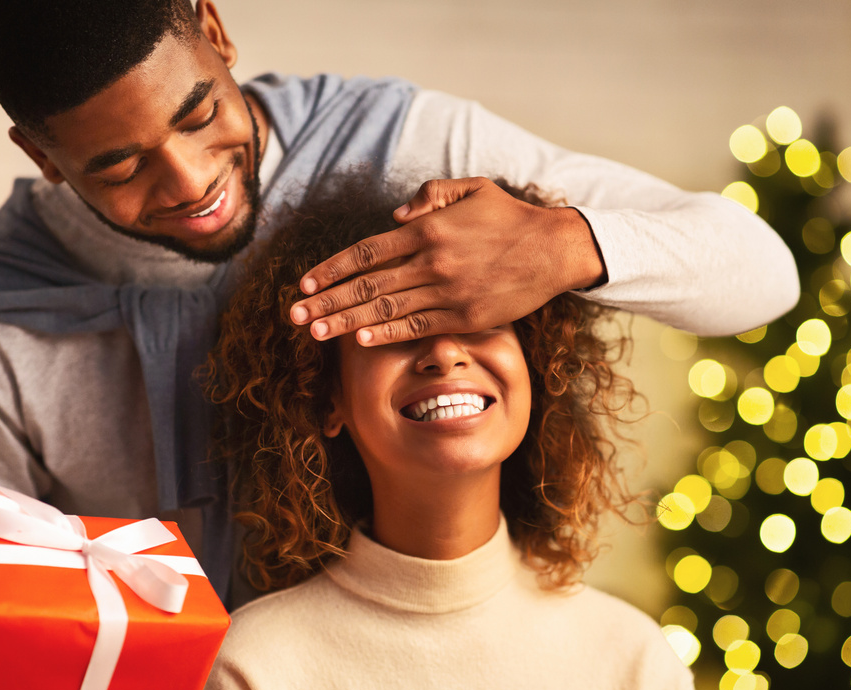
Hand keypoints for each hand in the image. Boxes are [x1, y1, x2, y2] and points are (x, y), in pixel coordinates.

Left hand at [288, 177, 604, 344]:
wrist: (556, 249)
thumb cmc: (511, 217)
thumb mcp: (471, 188)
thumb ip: (430, 195)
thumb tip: (395, 214)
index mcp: (428, 227)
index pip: (367, 251)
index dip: (332, 268)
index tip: (306, 282)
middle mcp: (432, 260)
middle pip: (367, 284)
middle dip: (327, 301)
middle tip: (295, 315)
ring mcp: (448, 291)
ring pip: (386, 309)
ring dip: (346, 322)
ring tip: (316, 333)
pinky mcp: (465, 316)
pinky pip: (417, 326)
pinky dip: (387, 333)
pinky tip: (360, 339)